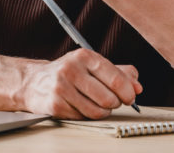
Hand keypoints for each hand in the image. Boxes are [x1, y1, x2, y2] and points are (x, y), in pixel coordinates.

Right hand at [20, 49, 141, 118]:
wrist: (35, 81)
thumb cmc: (70, 73)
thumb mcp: (93, 65)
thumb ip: (119, 73)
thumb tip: (137, 87)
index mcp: (84, 56)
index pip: (115, 78)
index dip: (128, 92)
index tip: (131, 97)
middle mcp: (71, 69)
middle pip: (108, 98)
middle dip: (115, 103)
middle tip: (112, 101)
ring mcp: (61, 88)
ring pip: (97, 111)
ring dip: (103, 111)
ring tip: (98, 104)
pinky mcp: (55, 105)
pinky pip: (83, 118)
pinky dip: (87, 115)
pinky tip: (82, 106)